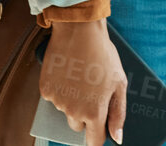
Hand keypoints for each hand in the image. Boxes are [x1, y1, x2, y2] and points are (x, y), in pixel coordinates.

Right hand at [40, 20, 125, 145]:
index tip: (99, 131)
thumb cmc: (103, 55)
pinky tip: (67, 73)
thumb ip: (118, 114)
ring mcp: (57, 101)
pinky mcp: (45, 90)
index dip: (97, 137)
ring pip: (65, 111)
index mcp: (94, 112)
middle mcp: (73, 111)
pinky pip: (53, 98)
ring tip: (80, 76)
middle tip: (91, 91)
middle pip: (78, 126)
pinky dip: (59, 90)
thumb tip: (117, 138)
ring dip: (71, 100)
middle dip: (85, 115)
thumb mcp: (119, 83)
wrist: (79, 30)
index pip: (93, 142)